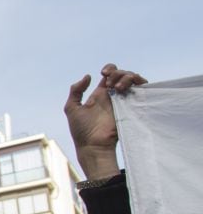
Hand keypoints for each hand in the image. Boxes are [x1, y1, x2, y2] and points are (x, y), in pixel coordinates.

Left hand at [65, 63, 146, 177]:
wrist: (93, 145)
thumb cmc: (81, 130)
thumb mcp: (71, 108)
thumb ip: (76, 90)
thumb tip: (89, 76)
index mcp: (99, 94)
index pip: (110, 74)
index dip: (110, 69)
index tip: (104, 74)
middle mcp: (113, 95)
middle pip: (123, 74)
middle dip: (118, 73)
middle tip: (109, 84)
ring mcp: (123, 101)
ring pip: (133, 80)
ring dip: (127, 77)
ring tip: (117, 88)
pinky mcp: (131, 107)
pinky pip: (142, 90)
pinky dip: (139, 83)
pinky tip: (125, 88)